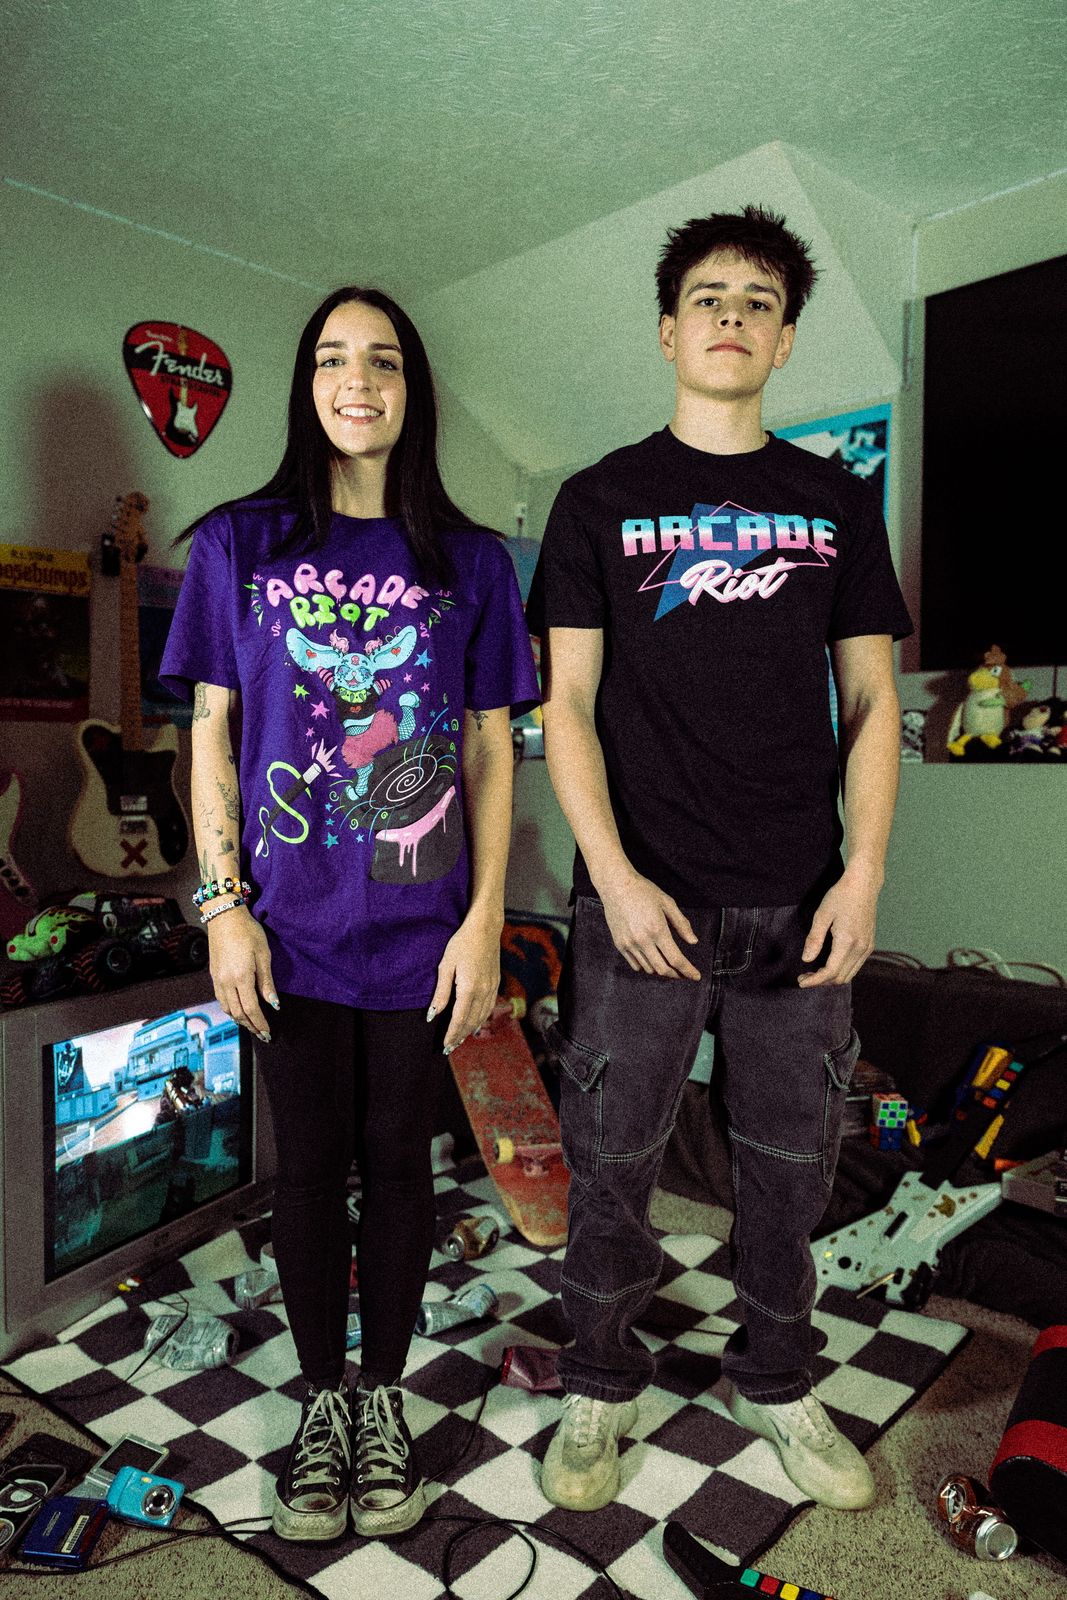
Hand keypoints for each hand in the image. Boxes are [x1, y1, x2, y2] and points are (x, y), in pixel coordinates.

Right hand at [207, 906, 278, 1039]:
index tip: (268, 1032)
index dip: (260, 1023)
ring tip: (252, 1025)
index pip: (251, 1009)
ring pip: (227, 1009)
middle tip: (262, 1035)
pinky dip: (231, 1010)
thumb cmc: (247, 932)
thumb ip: (267, 982)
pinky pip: (221, 1000)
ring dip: (240, 1020)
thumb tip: (273, 1003)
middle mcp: (226, 982)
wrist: (224, 916)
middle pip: (238, 1013)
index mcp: (241, 977)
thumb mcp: (263, 954)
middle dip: (251, 1026)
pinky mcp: (214, 975)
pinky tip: (238, 1011)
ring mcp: (218, 979)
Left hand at [428, 910, 501, 1051]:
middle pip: (471, 1021)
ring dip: (471, 1030)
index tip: (445, 1045)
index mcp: (469, 988)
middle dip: (460, 1036)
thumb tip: (433, 1014)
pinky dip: (481, 1019)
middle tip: (450, 1048)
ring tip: (460, 1039)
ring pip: (482, 1016)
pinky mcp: (496, 982)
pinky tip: (476, 1023)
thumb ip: (441, 993)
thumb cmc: (462, 943)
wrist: (485, 928)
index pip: (459, 1019)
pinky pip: (489, 1007)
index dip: (452, 1034)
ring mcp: (492, 987)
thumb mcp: (446, 966)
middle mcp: (483, 991)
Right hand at [598, 868, 700, 978]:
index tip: (696, 976)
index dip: (688, 971)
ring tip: (669, 965)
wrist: (615, 885)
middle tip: (684, 974)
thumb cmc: (643, 891)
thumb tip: (693, 941)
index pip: (676, 959)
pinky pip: (635, 964)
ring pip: (649, 969)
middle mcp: (643, 940)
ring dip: (662, 970)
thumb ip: (682, 924)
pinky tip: (653, 960)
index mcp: (657, 930)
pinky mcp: (620, 944)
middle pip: (663, 969)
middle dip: (677, 975)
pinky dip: (646, 966)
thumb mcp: (667, 903)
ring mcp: (629, 944)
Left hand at [797, 866, 879, 986]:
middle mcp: (861, 948)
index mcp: (848, 941)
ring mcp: (867, 947)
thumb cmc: (841, 895)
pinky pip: (856, 966)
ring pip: (850, 975)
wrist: (863, 884)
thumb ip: (814, 939)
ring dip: (832, 978)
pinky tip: (829, 963)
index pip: (830, 972)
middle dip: (821, 982)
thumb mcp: (822, 914)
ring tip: (814, 972)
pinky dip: (842, 970)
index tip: (801, 981)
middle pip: (840, 978)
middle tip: (804, 976)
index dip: (814, 981)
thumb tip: (806, 959)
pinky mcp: (869, 944)